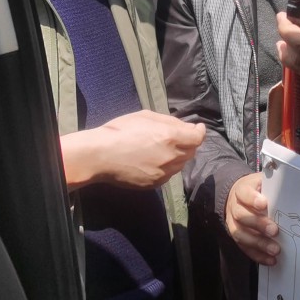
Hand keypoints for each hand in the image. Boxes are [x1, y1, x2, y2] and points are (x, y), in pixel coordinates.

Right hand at [60, 110, 204, 190]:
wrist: (100, 156)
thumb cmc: (120, 130)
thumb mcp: (146, 116)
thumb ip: (169, 121)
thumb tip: (185, 127)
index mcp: (171, 137)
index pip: (198, 138)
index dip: (199, 132)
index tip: (196, 128)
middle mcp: (171, 157)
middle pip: (191, 152)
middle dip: (189, 143)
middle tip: (179, 136)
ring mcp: (163, 173)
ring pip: (180, 164)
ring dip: (178, 155)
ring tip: (164, 148)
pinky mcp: (154, 184)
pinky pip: (168, 174)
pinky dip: (167, 167)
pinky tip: (154, 160)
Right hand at [225, 173, 279, 265]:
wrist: (238, 197)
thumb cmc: (257, 190)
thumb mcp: (262, 182)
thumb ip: (272, 183)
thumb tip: (288, 184)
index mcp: (241, 190)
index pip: (244, 193)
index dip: (252, 199)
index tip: (264, 204)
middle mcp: (234, 207)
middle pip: (242, 216)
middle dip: (259, 224)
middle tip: (274, 230)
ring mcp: (233, 224)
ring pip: (241, 234)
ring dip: (259, 243)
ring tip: (275, 249)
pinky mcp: (237, 237)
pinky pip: (244, 248)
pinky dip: (258, 255)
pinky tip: (270, 260)